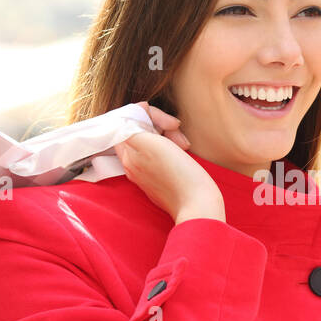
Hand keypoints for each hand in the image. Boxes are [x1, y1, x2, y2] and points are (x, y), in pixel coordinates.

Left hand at [116, 101, 224, 223]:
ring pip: (153, 141)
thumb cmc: (179, 175)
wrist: (199, 205)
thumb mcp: (151, 145)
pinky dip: (173, 148)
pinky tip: (184, 152)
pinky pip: (162, 154)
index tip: (166, 122)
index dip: (147, 115)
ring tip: (184, 144)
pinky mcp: (160, 179)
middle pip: (141, 130)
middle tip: (177, 131)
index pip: (127, 122)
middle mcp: (133, 164)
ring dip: (170, 136)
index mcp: (128, 155)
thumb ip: (130, 130)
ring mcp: (146, 173)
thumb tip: (121, 120)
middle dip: (160, 125)